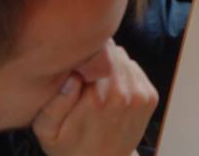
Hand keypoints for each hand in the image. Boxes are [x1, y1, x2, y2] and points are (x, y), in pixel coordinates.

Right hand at [32, 42, 156, 155]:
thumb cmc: (70, 147)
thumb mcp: (48, 132)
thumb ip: (53, 104)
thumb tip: (72, 76)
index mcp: (96, 99)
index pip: (94, 54)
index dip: (83, 55)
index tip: (75, 67)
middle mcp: (122, 94)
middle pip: (111, 52)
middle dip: (97, 59)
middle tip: (84, 77)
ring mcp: (140, 94)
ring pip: (123, 58)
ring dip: (111, 65)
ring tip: (97, 85)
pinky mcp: (151, 96)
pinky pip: (135, 68)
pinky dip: (123, 73)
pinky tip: (111, 90)